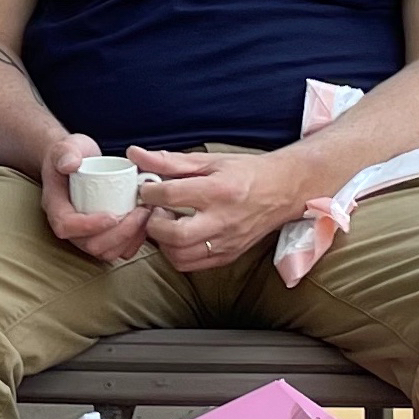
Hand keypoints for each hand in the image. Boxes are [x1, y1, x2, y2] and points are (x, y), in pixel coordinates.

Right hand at [38, 134, 151, 265]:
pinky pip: (117, 250)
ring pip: (105, 252)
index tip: (112, 215)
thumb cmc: (71, 154)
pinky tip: (146, 224)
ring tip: (146, 216)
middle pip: (90, 244)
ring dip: (129, 239)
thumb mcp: (67, 146)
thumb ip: (66, 153)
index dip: (89, 226)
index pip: (66, 226)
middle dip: (118, 234)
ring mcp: (86, 234)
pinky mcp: (102, 235)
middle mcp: (70, 226)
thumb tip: (70, 164)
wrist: (78, 160)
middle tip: (140, 213)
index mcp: (56, 206)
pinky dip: (133, 242)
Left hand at [131, 145, 304, 269]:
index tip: (147, 188)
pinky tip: (179, 237)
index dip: (149, 191)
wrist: (282, 191)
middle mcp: (223, 220)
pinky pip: (191, 265)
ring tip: (167, 224)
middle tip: (155, 212)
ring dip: (163, 242)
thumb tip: (136, 154)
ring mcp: (226, 242)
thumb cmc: (246, 173)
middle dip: (154, 224)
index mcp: (218, 190)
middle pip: (175, 234)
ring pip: (180, 255)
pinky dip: (177, 253)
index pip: (170, 195)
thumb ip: (169, 161)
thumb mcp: (209, 161)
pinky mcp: (228, 256)